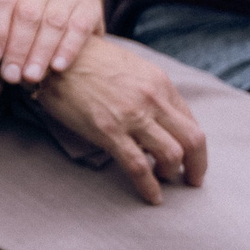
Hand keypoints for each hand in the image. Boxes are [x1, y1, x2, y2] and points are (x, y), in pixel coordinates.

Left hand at [0, 0, 101, 96]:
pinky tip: (58, 67)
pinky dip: (68, 47)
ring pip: (53, 21)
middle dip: (18, 48)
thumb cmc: (23, 31)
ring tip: (33, 76)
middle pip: (27, 14)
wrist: (62, 10)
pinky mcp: (89, 3)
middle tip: (13, 76)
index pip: (0, 0)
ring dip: (41, 51)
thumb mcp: (6, 41)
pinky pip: (78, 26)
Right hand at [33, 38, 207, 203]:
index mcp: (159, 82)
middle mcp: (152, 99)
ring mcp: (131, 116)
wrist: (52, 53)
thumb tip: (159, 118)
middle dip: (197, 165)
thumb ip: (148, 90)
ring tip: (164, 180)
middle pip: (193, 140)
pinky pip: (138, 166)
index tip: (190, 158)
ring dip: (172, 173)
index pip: (190, 121)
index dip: (193, 144)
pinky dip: (150, 186)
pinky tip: (152, 197)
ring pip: (172, 155)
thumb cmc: (87, 60)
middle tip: (192, 179)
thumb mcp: (129, 67)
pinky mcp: (108, 131)